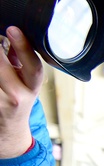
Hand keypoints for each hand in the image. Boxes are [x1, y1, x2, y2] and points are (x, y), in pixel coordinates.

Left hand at [0, 27, 42, 157]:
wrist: (8, 132)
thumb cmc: (16, 102)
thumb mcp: (25, 83)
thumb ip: (19, 60)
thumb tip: (10, 34)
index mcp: (31, 88)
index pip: (33, 67)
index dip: (24, 47)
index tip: (13, 29)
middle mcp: (18, 96)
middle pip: (2, 65)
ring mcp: (0, 101)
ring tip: (2, 73)